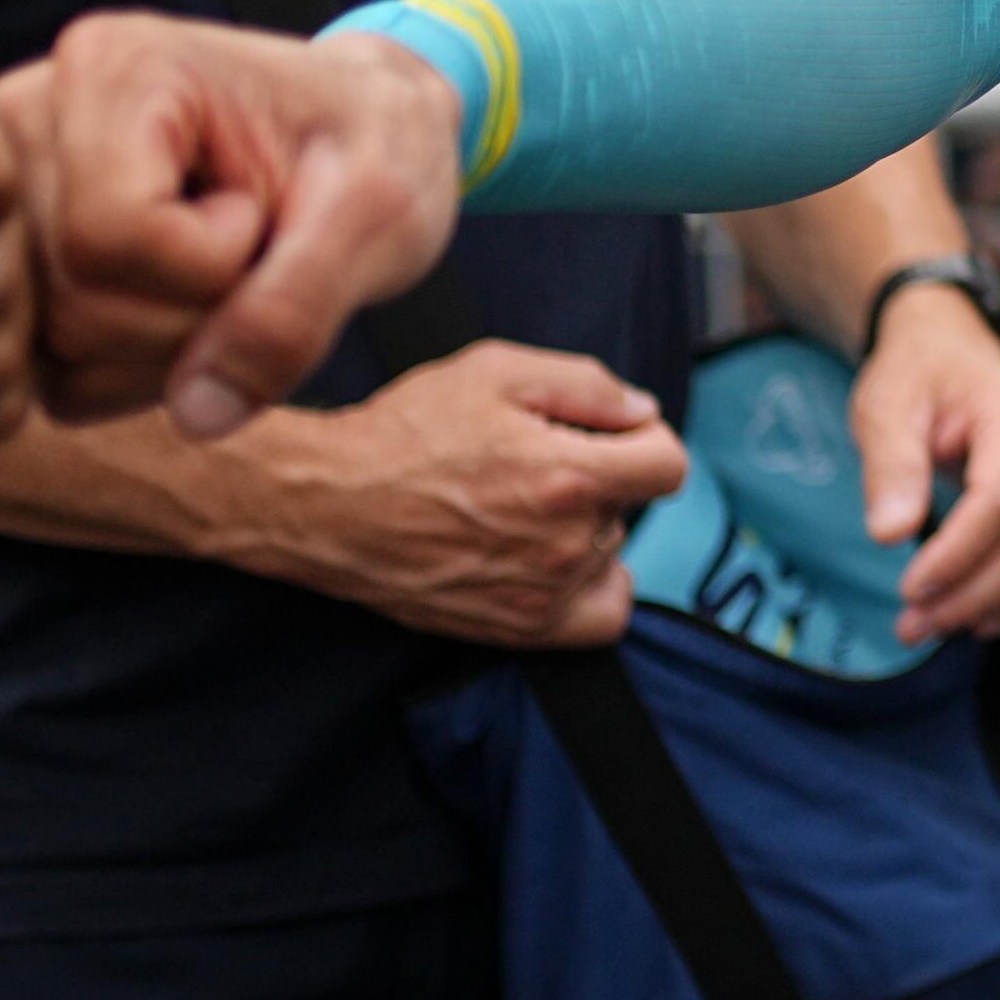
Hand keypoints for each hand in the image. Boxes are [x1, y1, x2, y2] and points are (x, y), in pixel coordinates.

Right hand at [0, 11, 466, 438]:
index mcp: (107, 68)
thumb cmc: (373, 146)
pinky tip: (187, 303)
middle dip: (196, 312)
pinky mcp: (16, 269)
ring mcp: (8, 203)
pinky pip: (60, 381)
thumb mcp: (372, 214)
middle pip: (76, 303)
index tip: (260, 207)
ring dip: (172, 347)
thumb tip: (200, 415)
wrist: (364, 137)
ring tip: (226, 264)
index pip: (109, 238)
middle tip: (254, 242)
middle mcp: (23, 122)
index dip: (210, 264)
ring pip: (60, 352)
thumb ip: (292, 311)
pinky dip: (141, 371)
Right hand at [234, 342, 671, 646]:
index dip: (645, 437)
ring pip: (609, 550)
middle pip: (631, 505)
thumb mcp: (496, 371)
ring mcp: (545, 592)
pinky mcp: (520, 628)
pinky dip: (592, 585)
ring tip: (519, 504)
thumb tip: (642, 410)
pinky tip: (558, 556)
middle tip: (535, 461)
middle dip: (600, 476)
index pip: (669, 464)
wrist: (330, 504)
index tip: (612, 432)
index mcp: (569, 476)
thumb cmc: (403, 434)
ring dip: (584, 526)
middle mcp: (565, 543)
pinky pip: (601, 615)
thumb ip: (587, 385)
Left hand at [855, 285, 999, 640]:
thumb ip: (889, 466)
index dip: (958, 557)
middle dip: (970, 595)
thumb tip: (891, 532)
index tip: (911, 589)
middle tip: (913, 622)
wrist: (951, 355)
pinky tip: (985, 615)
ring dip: (999, 608)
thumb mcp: (885, 407)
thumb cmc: (921, 376)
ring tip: (939, 622)